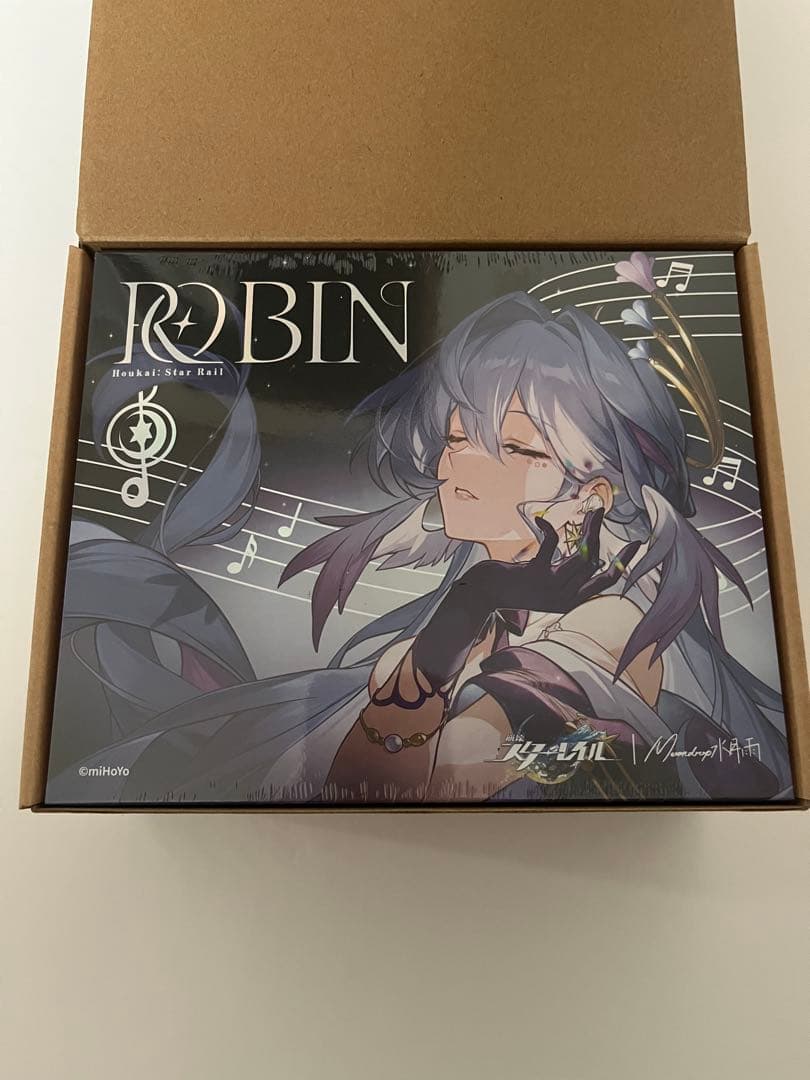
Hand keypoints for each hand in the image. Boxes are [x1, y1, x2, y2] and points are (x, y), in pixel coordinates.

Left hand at [459, 508, 639, 615]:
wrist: (483, 595)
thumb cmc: (512, 586)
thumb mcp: (545, 585)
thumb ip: (567, 576)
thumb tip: (591, 557)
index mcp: (570, 602)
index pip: (605, 583)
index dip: (622, 563)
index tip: (635, 544)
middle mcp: (564, 598)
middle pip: (593, 562)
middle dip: (599, 534)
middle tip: (601, 510)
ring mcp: (550, 588)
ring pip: (580, 555)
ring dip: (587, 529)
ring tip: (589, 510)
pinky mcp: (534, 575)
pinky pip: (551, 547)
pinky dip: (549, 530)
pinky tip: (541, 520)